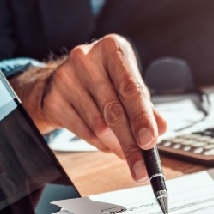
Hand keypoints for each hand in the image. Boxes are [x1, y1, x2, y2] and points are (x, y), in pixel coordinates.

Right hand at [10, 35, 166, 182]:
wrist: (60, 80)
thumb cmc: (102, 80)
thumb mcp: (126, 85)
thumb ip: (146, 107)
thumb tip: (160, 129)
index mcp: (112, 49)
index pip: (131, 87)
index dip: (142, 117)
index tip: (149, 141)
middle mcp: (87, 58)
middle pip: (114, 110)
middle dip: (130, 143)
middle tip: (141, 165)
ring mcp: (66, 78)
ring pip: (98, 125)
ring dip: (115, 145)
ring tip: (125, 152)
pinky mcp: (53, 98)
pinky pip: (82, 131)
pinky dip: (99, 143)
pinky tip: (107, 144)